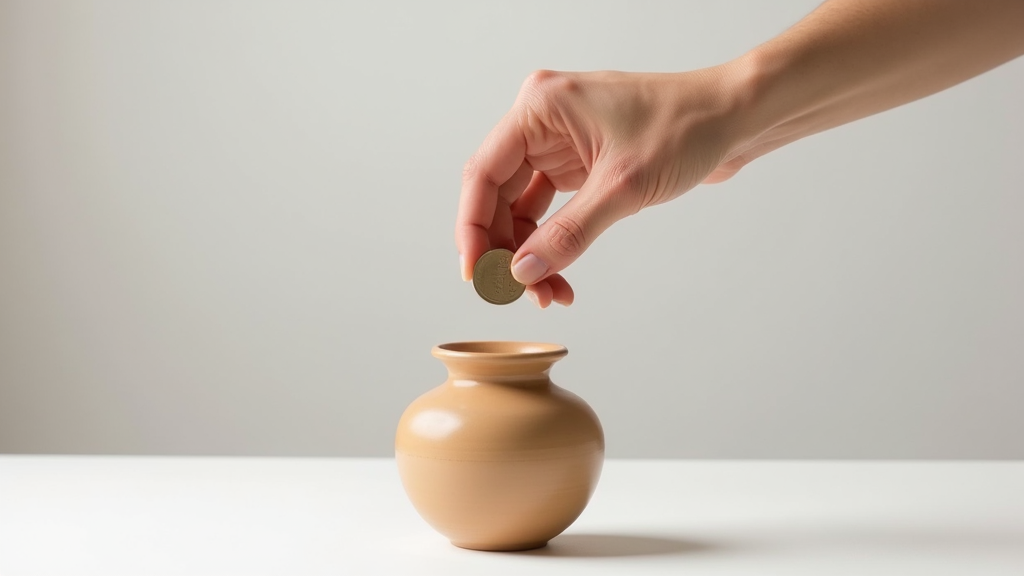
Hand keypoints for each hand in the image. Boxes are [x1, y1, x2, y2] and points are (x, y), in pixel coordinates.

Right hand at [456, 67, 748, 307]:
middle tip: (519, 294)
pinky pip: (550, 208)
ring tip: (549, 292)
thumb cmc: (687, 126)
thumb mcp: (623, 187)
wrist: (736, 116)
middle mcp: (543, 121)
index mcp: (541, 108)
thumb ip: (569, 233)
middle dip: (507, 249)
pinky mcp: (581, 161)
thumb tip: (522, 272)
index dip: (473, 228)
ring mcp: (561, 142)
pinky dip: (553, 242)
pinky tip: (561, 274)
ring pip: (522, 208)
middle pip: (498, 195)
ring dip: (530, 253)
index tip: (476, 274)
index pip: (483, 173)